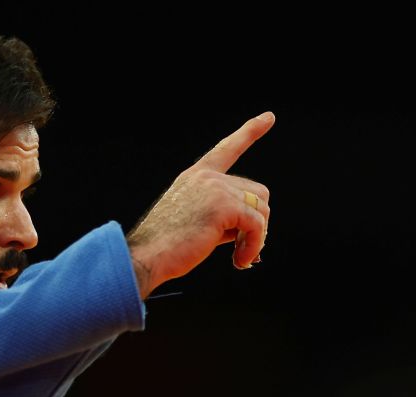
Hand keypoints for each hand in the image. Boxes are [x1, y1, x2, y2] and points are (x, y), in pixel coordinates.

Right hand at [126, 111, 274, 298]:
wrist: (147, 256)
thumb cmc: (166, 247)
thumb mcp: (192, 219)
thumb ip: (220, 212)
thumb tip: (256, 225)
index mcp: (195, 177)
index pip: (226, 149)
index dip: (250, 132)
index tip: (268, 118)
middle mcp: (207, 177)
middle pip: (258, 192)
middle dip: (255, 221)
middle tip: (239, 246)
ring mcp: (216, 188)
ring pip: (262, 209)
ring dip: (256, 237)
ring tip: (238, 255)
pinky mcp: (224, 206)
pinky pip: (257, 226)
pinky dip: (254, 246)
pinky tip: (240, 260)